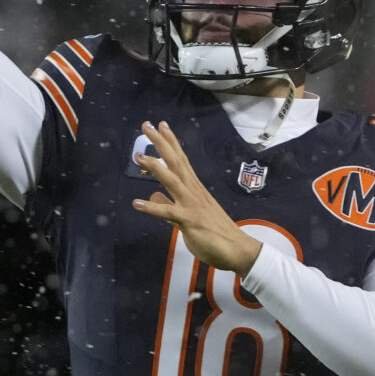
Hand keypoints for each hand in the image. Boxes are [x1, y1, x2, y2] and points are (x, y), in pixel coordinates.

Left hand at [131, 121, 263, 275]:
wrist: (237, 250)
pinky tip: (137, 204)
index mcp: (194, 188)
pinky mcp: (190, 221)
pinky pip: (168, 213)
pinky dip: (152, 208)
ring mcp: (192, 204)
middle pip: (175, 162)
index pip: (180, 160)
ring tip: (138, 156)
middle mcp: (193, 191)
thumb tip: (154, 196)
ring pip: (172, 180)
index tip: (161, 125)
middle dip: (160, 143)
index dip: (170, 142)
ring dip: (155, 167)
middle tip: (147, 125)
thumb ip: (170, 207)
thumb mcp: (188, 218)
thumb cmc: (216, 234)